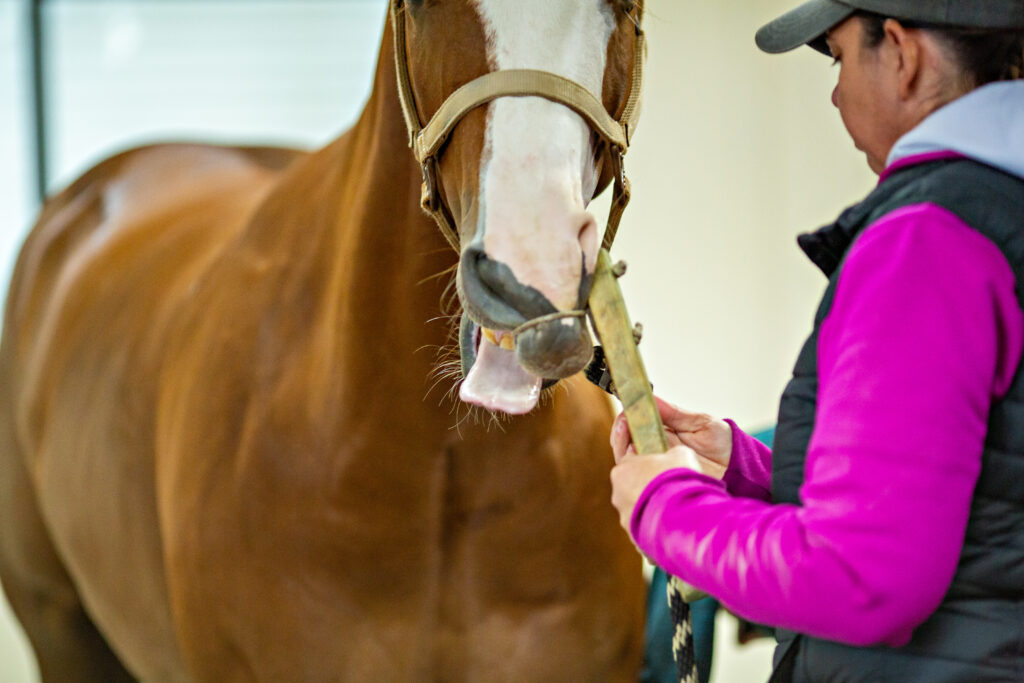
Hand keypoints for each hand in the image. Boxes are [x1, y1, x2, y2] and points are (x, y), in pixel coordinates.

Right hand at [609, 396, 731, 476]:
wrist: (739, 469)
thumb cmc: (722, 443)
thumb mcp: (699, 422)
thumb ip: (673, 412)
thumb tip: (651, 397)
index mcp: (662, 431)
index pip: (633, 425)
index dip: (624, 420)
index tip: (625, 416)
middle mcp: (655, 450)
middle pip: (624, 444)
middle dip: (619, 435)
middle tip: (624, 429)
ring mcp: (657, 468)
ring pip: (628, 464)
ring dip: (625, 454)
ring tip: (631, 447)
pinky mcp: (661, 484)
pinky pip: (641, 481)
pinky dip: (635, 475)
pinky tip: (641, 468)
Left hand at [610, 446, 705, 533]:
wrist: (678, 514)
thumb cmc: (676, 479)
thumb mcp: (681, 454)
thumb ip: (673, 452)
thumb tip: (676, 455)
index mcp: (623, 468)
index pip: (632, 461)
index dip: (649, 464)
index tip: (662, 467)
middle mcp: (618, 491)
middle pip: (632, 485)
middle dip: (648, 486)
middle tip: (669, 488)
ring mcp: (623, 513)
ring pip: (637, 507)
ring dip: (651, 506)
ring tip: (672, 508)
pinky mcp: (632, 532)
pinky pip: (643, 525)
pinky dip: (654, 524)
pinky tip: (670, 522)